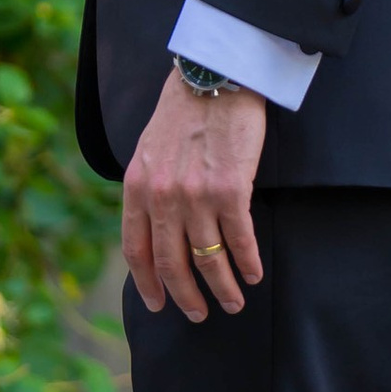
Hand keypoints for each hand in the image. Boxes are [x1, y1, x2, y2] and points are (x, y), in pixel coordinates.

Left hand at [124, 67, 265, 322]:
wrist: (214, 76)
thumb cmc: (183, 111)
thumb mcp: (147, 150)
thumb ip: (148, 188)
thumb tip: (153, 225)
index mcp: (137, 187)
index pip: (136, 250)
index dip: (147, 283)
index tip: (157, 304)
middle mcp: (162, 197)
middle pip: (171, 263)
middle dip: (185, 297)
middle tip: (199, 315)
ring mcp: (195, 196)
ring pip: (208, 259)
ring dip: (222, 288)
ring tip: (232, 303)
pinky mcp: (231, 190)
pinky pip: (240, 240)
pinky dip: (248, 263)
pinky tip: (254, 275)